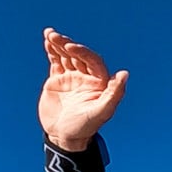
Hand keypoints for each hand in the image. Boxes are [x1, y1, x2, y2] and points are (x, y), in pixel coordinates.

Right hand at [39, 28, 127, 149]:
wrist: (64, 137)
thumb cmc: (85, 127)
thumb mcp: (100, 112)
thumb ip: (114, 93)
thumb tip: (124, 73)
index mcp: (99, 82)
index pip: (92, 60)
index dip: (81, 52)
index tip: (69, 47)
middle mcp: (86, 77)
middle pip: (77, 55)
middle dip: (66, 44)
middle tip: (55, 36)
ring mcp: (72, 77)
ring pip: (66, 56)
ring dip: (58, 44)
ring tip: (49, 34)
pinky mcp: (58, 80)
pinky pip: (56, 62)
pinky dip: (51, 51)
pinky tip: (47, 41)